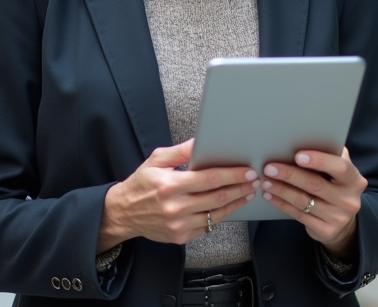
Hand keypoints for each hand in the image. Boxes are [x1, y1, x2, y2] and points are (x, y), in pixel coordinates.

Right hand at [98, 138, 258, 251]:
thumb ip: (180, 151)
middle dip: (240, 188)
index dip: (232, 175)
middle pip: (217, 197)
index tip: (247, 171)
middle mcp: (175, 207)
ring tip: (247, 192)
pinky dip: (221, 215)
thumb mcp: (157, 160)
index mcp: (170, 185)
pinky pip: (207, 226)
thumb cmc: (141, 184)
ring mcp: (179, 225)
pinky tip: (228, 205)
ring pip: (216, 214)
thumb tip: (201, 141)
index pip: (209, 179)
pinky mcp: (181, 236)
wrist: (123, 213)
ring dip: (235, 203)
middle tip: (254, 180)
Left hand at [260, 147, 366, 258]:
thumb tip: (306, 136)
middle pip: (315, 184)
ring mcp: (337, 217)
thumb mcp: (339, 172)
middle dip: (290, 174)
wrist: (343, 222)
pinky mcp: (325, 230)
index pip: (340, 167)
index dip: (319, 160)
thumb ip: (330, 155)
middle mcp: (348, 200)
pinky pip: (298, 214)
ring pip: (303, 200)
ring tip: (265, 180)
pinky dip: (281, 203)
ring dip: (281, 189)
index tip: (298, 155)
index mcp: (354, 180)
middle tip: (269, 167)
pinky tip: (270, 195)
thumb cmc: (336, 186)